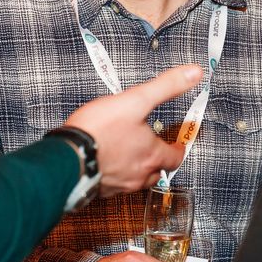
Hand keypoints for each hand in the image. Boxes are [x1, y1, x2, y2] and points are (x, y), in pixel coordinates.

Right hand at [65, 63, 202, 197]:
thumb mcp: (136, 100)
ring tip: (131, 157)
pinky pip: (113, 185)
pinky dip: (115, 175)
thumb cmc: (99, 131)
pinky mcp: (99, 188)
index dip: (178, 149)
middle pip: (157, 173)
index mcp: (151, 155)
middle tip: (155, 151)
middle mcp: (138, 174)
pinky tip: (106, 163)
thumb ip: (166, 86)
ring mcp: (119, 185)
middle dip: (158, 161)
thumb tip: (194, 73)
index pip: (175, 157)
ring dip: (137, 170)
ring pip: (135, 181)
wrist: (67, 156)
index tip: (177, 145)